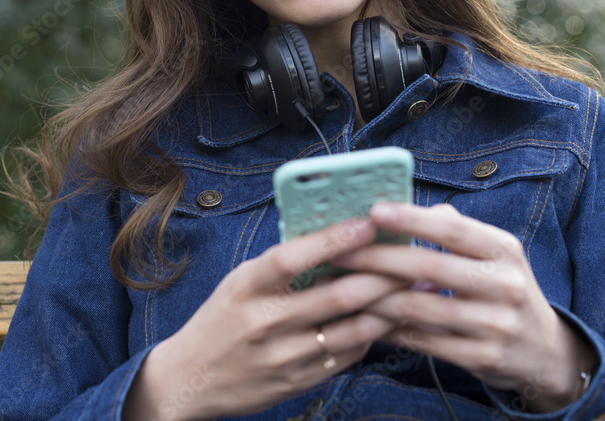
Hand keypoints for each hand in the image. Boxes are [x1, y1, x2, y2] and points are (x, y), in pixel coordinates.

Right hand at [124, 217, 408, 420]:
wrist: (190, 379)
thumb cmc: (222, 320)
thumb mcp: (240, 283)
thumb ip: (282, 265)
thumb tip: (336, 237)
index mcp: (246, 286)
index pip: (293, 258)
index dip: (333, 239)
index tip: (368, 222)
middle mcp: (264, 321)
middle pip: (336, 295)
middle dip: (381, 274)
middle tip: (411, 257)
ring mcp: (283, 356)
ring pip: (352, 328)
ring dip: (388, 306)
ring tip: (414, 288)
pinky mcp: (298, 382)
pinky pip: (347, 355)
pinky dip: (372, 334)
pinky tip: (388, 319)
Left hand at [332, 202, 598, 412]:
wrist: (544, 351)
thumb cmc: (503, 290)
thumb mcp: (494, 254)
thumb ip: (454, 229)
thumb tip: (408, 205)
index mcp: (503, 249)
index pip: (452, 229)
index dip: (411, 219)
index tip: (373, 211)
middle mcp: (504, 284)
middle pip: (428, 267)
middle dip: (376, 258)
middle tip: (338, 252)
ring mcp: (495, 324)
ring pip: (419, 307)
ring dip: (373, 296)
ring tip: (340, 286)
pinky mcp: (482, 358)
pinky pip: (423, 341)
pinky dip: (389, 329)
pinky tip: (363, 319)